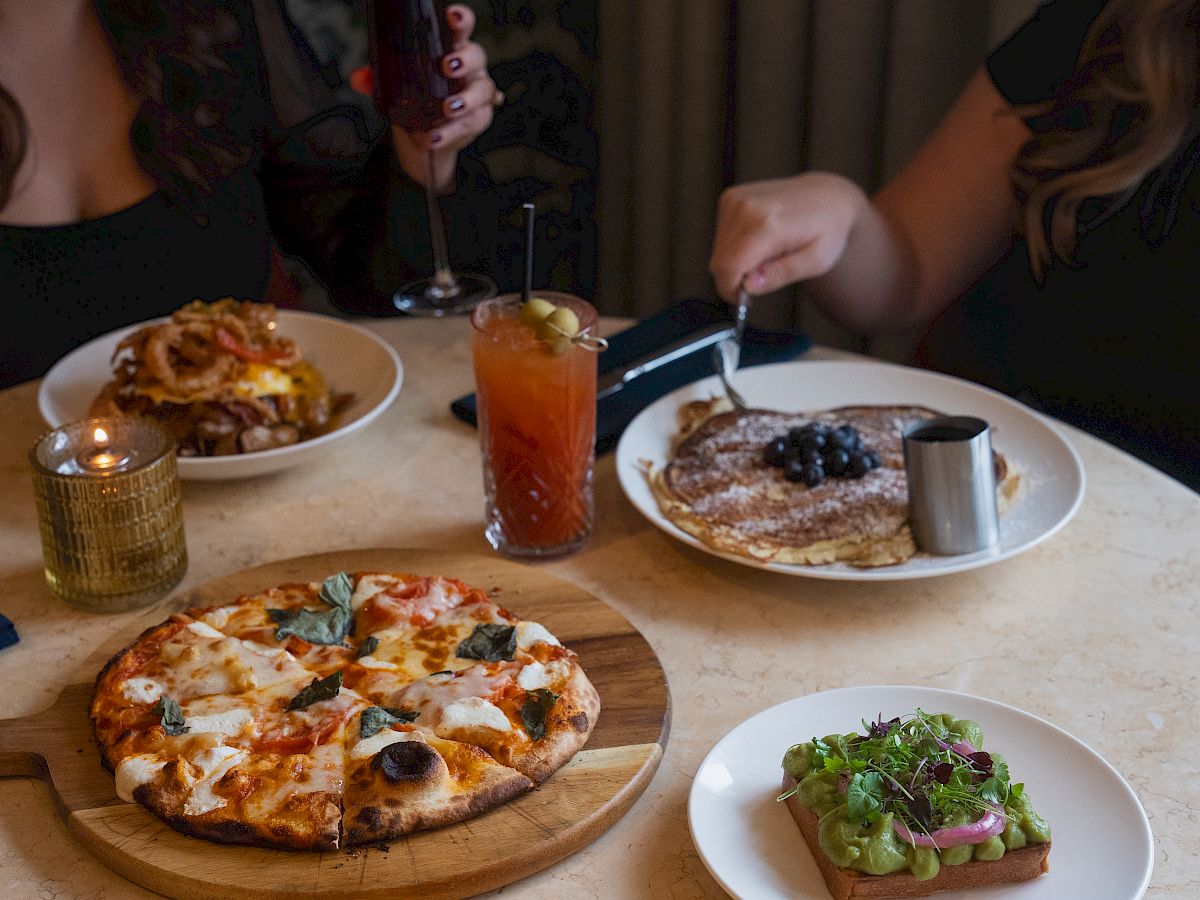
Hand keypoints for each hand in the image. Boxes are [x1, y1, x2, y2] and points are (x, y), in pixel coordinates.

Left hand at [350, 4, 501, 192]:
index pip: (460, 29)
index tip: (453, 17)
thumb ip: (378, 79)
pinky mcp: (478, 119)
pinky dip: (450, 133)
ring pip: (481, 91)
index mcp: (451, 49)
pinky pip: (469, 124)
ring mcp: (477, 94)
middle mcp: (470, 69)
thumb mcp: (398, 86)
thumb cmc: (419, 99)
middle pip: (477, 56)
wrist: (428, 137)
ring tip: (447, 109)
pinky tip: (433, 137)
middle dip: (464, 60)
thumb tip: (358, 79)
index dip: (460, 20)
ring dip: (465, 100)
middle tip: (447, 66)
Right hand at [708, 172, 869, 301]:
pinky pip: (720, 237)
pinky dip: (735, 246)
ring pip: (719, 251)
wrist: (828, 197)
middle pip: (720, 261)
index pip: (728, 267)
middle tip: (765, 274)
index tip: (745, 298)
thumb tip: (749, 286)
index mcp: (769, 224)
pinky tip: (757, 241)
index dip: (731, 290)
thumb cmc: (827, 229)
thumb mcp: (816, 261)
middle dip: (737, 276)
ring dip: (737, 260)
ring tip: (767, 253)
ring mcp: (736, 200)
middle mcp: (747, 208)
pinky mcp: (730, 199)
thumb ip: (781, 275)